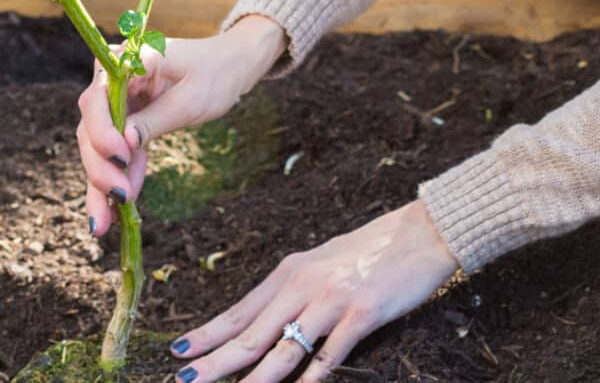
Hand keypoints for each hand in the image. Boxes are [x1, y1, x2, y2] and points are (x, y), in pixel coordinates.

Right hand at [76, 15, 285, 234]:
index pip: (98, 98)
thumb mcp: (191, 99)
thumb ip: (155, 120)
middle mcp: (113, 80)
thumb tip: (124, 142)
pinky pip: (115, 154)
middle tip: (120, 195)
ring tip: (106, 221)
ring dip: (102, 183)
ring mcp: (118, 102)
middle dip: (100, 166)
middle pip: (90, 127)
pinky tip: (117, 211)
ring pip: (96, 147)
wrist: (230, 67)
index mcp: (128, 61)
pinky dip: (117, 180)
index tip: (123, 157)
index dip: (103, 131)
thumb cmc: (216, 74)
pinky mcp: (126, 121)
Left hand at [166, 200, 458, 381]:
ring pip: (283, 350)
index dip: (207, 335)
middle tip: (184, 380)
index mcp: (290, 272)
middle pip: (251, 335)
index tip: (178, 353)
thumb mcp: (322, 263)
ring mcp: (332, 300)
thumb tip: (263, 319)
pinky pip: (329, 355)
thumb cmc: (373, 250)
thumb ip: (293, 291)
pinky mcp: (362, 313)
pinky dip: (311, 379)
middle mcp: (304, 285)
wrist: (422, 232)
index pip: (239, 311)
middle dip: (215, 364)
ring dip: (254, 380)